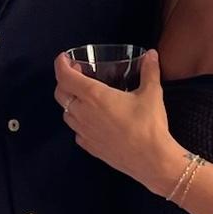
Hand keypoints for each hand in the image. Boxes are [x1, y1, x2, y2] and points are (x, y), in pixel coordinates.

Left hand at [54, 48, 184, 193]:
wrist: (151, 160)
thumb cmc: (148, 124)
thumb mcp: (152, 93)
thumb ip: (150, 71)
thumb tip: (152, 54)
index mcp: (94, 96)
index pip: (65, 76)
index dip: (60, 64)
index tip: (64, 58)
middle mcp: (82, 113)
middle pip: (60, 93)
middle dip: (65, 81)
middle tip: (79, 74)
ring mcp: (83, 132)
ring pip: (66, 113)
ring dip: (71, 101)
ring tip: (86, 97)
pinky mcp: (88, 147)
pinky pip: (76, 131)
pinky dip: (80, 122)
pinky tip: (94, 121)